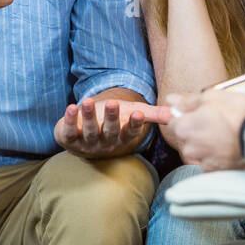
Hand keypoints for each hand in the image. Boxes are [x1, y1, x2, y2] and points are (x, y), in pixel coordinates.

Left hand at [55, 97, 170, 158]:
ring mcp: (86, 142)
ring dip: (88, 116)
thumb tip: (176, 112)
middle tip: (113, 103)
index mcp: (122, 138)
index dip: (134, 125)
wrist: (85, 133)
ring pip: (88, 131)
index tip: (138, 114)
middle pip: (109, 131)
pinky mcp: (69, 138)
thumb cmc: (115, 121)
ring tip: (88, 101)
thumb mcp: (135, 115)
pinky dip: (68, 120)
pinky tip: (71, 107)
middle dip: (111, 118)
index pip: (130, 133)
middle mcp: (106, 142)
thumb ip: (154, 114)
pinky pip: (68, 131)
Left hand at [167, 89, 244, 170]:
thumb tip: (171, 99)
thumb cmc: (237, 113)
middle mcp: (189, 147)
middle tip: (214, 122)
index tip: (197, 113)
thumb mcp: (212, 97)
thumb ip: (188, 100)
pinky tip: (227, 146)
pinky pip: (209, 161)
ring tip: (223, 135)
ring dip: (205, 144)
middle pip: (185, 137)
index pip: (173, 122)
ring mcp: (202, 160)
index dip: (185, 116)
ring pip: (197, 151)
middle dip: (195, 130)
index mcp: (184, 127)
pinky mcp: (215, 170)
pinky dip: (215, 155)